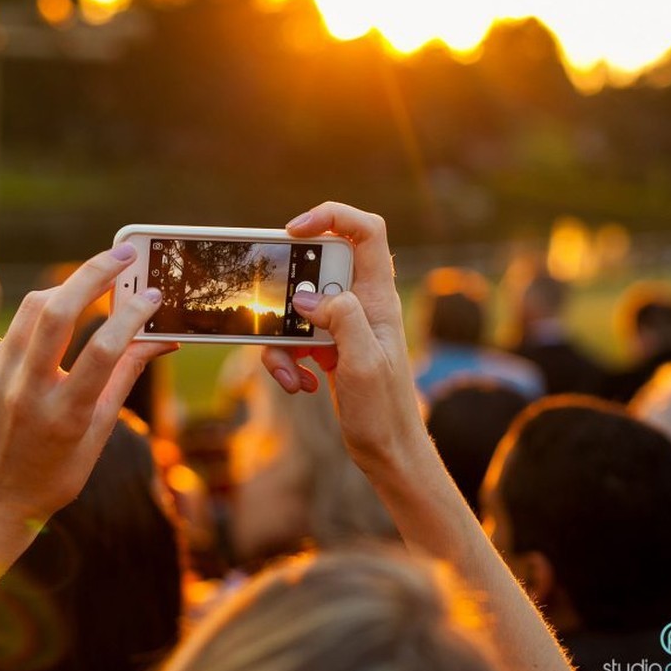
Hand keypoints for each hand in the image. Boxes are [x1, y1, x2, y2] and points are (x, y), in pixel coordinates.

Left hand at [0, 243, 173, 522]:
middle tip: (125, 254)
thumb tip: (161, 339)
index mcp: (65, 416)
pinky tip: (69, 306)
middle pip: (59, 313)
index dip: (132, 316)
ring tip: (99, 273)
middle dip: (94, 274)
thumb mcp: (99, 434)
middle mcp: (28, 392)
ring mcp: (1, 378)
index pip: (103, 351)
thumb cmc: (56, 474)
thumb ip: (125, 378)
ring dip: (69, 284)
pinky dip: (48, 309)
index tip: (153, 296)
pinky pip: (20, 326)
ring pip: (34, 309)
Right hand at [262, 202, 424, 471]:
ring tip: (293, 373)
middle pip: (316, 268)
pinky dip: (286, 360)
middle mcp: (360, 304)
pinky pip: (292, 338)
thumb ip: (341, 319)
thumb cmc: (385, 411)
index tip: (294, 231)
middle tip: (283, 319)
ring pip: (297, 307)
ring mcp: (342, 325)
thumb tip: (305, 297)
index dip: (331, 217)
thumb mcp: (364, 362)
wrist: (387, 452)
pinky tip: (300, 384)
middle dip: (289, 293)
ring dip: (282, 339)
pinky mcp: (327, 347)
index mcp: (378, 297)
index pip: (365, 231)